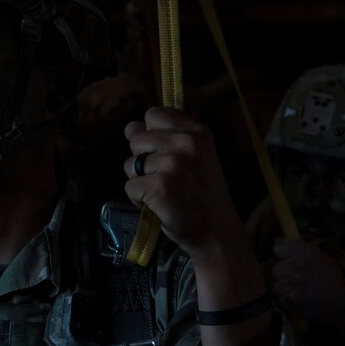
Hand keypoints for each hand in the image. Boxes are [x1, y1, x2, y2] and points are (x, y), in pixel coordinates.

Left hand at [123, 106, 243, 259]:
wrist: (215, 231)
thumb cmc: (199, 194)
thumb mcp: (188, 158)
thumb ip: (158, 138)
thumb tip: (129, 126)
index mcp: (196, 131)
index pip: (154, 114)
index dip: (151, 135)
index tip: (166, 153)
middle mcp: (186, 143)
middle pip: (136, 140)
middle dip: (143, 160)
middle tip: (168, 179)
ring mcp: (172, 164)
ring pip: (130, 165)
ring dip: (141, 181)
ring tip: (165, 192)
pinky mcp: (159, 186)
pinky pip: (129, 187)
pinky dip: (138, 200)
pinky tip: (159, 205)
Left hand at [269, 238, 344, 334]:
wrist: (342, 304)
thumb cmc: (331, 280)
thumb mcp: (321, 258)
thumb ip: (298, 249)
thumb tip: (278, 240)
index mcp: (306, 251)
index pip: (279, 248)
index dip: (281, 256)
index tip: (285, 260)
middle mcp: (299, 263)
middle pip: (276, 270)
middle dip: (283, 277)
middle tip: (297, 282)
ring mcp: (296, 281)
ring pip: (277, 286)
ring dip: (286, 291)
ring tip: (300, 292)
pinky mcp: (294, 297)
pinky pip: (281, 299)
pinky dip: (288, 302)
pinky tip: (300, 301)